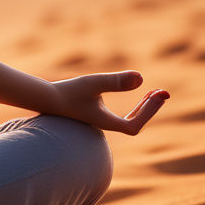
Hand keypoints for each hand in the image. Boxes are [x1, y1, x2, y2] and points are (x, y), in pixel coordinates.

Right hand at [49, 70, 167, 134]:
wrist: (43, 98)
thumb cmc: (68, 91)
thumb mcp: (93, 83)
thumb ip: (116, 81)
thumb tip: (141, 78)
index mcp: (105, 121)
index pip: (134, 126)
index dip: (149, 113)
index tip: (159, 95)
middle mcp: (103, 123)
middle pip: (133, 123)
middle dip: (149, 108)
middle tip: (161, 93)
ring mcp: (97, 119)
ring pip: (127, 120)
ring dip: (141, 107)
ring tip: (150, 93)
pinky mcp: (91, 112)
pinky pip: (118, 114)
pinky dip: (128, 105)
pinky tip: (124, 90)